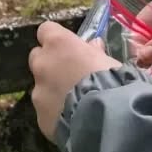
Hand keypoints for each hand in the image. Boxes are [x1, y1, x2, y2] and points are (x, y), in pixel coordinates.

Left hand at [28, 20, 118, 140]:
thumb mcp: (110, 61)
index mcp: (58, 43)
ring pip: (41, 86)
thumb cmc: (113, 82)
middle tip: (69, 75)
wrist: (108, 120)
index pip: (46, 30)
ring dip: (52, 91)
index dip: (57, 39)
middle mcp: (43, 63)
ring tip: (74, 103)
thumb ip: (95, 52)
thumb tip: (94, 45)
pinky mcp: (41, 117)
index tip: (68, 48)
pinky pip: (46, 112)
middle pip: (38, 57)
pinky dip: (56, 114)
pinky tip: (74, 121)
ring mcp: (39, 91)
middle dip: (50, 64)